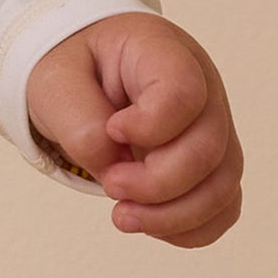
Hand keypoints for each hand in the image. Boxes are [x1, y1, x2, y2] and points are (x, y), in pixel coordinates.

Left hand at [26, 12, 242, 246]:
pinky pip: (223, 206)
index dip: (151, 126)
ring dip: (173, 215)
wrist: (83, 70)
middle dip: (157, 183)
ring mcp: (213, 125)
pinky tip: (149, 223)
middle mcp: (201, 86)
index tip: (112, 129)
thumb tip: (114, 167)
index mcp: (160, 50)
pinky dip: (190, 228)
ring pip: (221, 185)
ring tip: (123, 217)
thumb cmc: (73, 66)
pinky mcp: (212, 162)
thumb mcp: (55, 79)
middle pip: (208, 148)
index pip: (183, 92)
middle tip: (111, 185)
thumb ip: (80, 122)